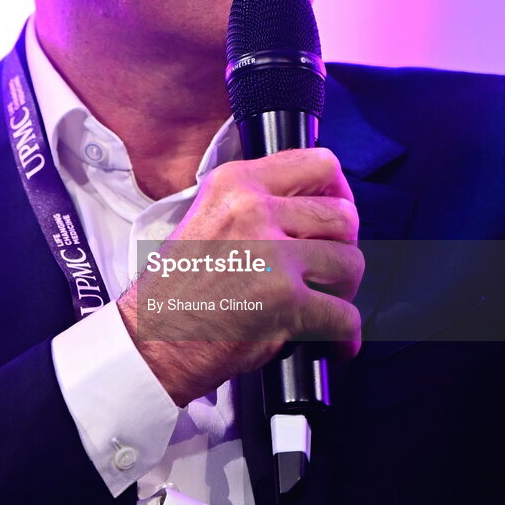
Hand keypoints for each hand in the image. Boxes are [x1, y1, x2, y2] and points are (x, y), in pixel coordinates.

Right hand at [117, 148, 362, 404]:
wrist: (153, 339)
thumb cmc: (178, 285)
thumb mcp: (209, 214)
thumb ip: (258, 200)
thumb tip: (318, 201)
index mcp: (236, 183)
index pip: (319, 164)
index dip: (338, 190)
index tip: (337, 209)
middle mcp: (254, 211)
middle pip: (343, 215)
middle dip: (343, 246)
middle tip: (329, 267)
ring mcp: (273, 256)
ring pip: (351, 263)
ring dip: (343, 289)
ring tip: (324, 302)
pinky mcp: (285, 302)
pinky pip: (344, 316)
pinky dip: (344, 337)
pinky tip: (331, 341)